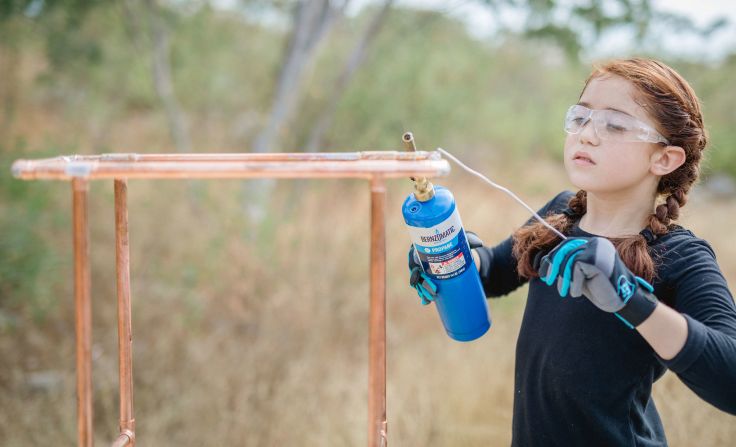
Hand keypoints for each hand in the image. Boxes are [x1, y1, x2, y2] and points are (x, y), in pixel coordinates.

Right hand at [408, 230, 484, 304]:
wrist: (465, 258)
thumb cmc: (460, 246)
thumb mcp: (464, 242)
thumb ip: (469, 240)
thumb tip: (479, 243)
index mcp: (424, 247)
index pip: (414, 256)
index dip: (415, 265)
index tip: (420, 271)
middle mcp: (422, 260)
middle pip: (416, 272)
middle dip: (421, 282)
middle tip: (432, 289)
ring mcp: (425, 272)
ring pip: (419, 282)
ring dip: (421, 291)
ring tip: (429, 298)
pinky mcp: (430, 281)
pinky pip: (423, 289)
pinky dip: (424, 296)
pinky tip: (426, 302)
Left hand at [536, 236, 658, 327]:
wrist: (622, 301)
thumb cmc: (600, 289)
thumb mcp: (578, 275)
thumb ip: (566, 265)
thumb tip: (545, 260)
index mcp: (594, 244)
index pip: (567, 244)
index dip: (553, 257)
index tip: (543, 272)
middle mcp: (597, 243)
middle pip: (566, 249)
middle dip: (553, 265)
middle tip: (548, 281)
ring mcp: (598, 249)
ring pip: (569, 259)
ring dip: (563, 278)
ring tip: (565, 292)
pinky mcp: (598, 258)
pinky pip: (576, 268)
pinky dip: (573, 283)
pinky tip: (577, 294)